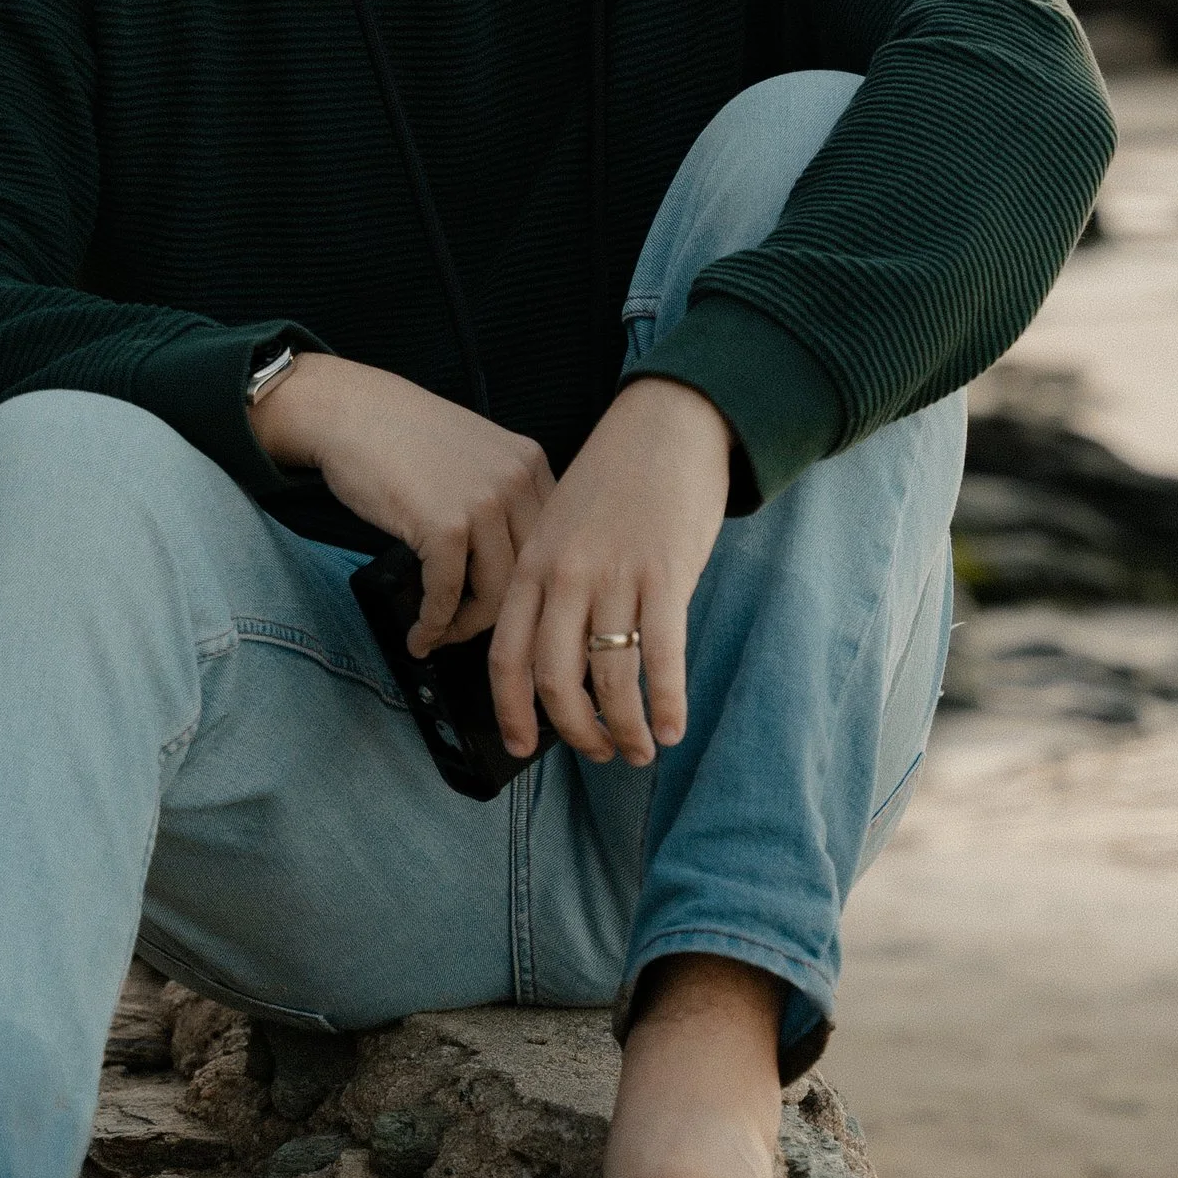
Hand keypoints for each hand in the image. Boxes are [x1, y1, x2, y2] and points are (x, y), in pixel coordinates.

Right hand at [248, 353, 551, 647]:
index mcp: (529, 463)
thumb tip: (506, 568)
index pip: (550, 545)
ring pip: (495, 593)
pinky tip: (418, 633)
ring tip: (438, 634)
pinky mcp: (445, 525)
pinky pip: (448, 593)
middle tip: (463, 631)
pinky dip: (432, 623)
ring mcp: (484, 502)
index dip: (526, 587)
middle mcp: (516, 481)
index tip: (502, 610)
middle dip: (494, 615)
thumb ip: (500, 497)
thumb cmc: (399, 435)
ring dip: (462, 627)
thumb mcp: (473, 454)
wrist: (349, 412)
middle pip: (528, 574)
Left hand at [487, 380, 732, 769]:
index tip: (520, 746)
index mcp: (532, 564)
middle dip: (574, 730)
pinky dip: (665, 702)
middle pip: (555, 678)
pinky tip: (671, 727)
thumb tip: (558, 655)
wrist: (665, 424)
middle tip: (594, 753)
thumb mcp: (561, 526)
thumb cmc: (615, 479)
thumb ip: (552, 584)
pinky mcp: (665, 575)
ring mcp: (614, 576)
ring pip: (609, 677)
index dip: (512, 711)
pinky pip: (661, 657)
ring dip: (623, 728)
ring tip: (637, 750)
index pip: (506, 656)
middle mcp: (565, 575)